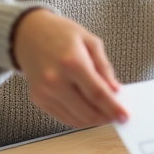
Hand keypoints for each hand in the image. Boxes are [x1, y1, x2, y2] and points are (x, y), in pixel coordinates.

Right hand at [11, 8, 128, 127]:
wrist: (29, 34)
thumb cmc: (61, 34)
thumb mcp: (90, 41)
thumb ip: (104, 67)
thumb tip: (115, 90)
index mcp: (72, 62)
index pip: (97, 93)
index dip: (113, 108)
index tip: (125, 117)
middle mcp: (56, 80)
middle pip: (87, 111)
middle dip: (106, 117)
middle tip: (117, 115)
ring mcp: (45, 93)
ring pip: (76, 119)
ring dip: (94, 120)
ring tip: (105, 112)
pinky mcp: (38, 100)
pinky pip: (64, 117)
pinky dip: (80, 118)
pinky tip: (89, 109)